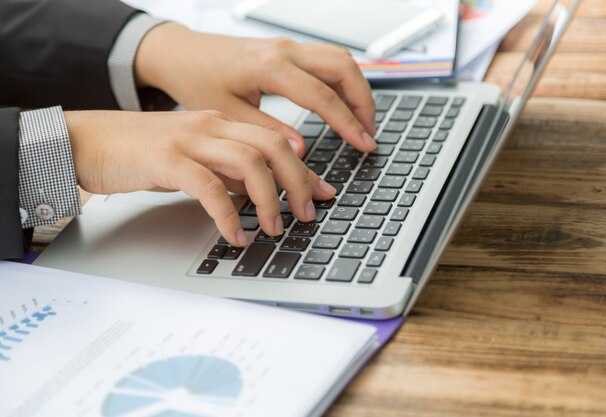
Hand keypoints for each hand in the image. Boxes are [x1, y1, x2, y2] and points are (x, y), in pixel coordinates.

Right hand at [64, 110, 335, 245]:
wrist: (88, 141)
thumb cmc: (141, 153)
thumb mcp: (195, 160)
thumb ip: (228, 172)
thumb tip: (262, 194)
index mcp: (222, 124)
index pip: (277, 142)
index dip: (305, 171)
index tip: (324, 194)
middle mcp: (212, 126)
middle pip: (273, 146)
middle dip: (298, 182)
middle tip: (305, 214)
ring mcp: (190, 140)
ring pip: (249, 162)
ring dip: (269, 199)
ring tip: (274, 228)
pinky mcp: (167, 160)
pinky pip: (210, 187)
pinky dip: (229, 214)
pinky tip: (236, 235)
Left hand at [134, 23, 376, 156]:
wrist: (180, 53)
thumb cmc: (197, 79)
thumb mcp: (229, 114)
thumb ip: (268, 132)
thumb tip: (300, 152)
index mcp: (269, 66)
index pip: (323, 95)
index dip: (348, 123)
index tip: (364, 144)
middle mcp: (284, 50)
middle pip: (343, 66)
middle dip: (364, 101)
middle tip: (368, 134)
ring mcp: (288, 46)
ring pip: (339, 59)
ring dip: (357, 88)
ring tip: (360, 122)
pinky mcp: (287, 49)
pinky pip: (326, 59)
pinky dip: (342, 81)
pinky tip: (342, 104)